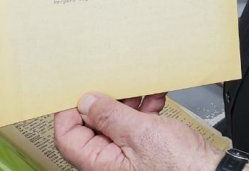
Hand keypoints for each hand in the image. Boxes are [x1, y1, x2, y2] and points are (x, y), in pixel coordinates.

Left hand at [54, 93, 222, 170]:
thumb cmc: (181, 166)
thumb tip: (86, 102)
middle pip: (92, 127)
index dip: (69, 110)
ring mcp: (128, 157)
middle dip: (106, 102)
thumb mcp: (141, 132)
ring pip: (116, 124)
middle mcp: (109, 163)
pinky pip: (136, 127)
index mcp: (99, 164)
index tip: (79, 89)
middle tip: (117, 84)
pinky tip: (155, 100)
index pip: (67, 136)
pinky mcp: (146, 150)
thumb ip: (109, 116)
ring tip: (142, 89)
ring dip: (129, 103)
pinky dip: (144, 111)